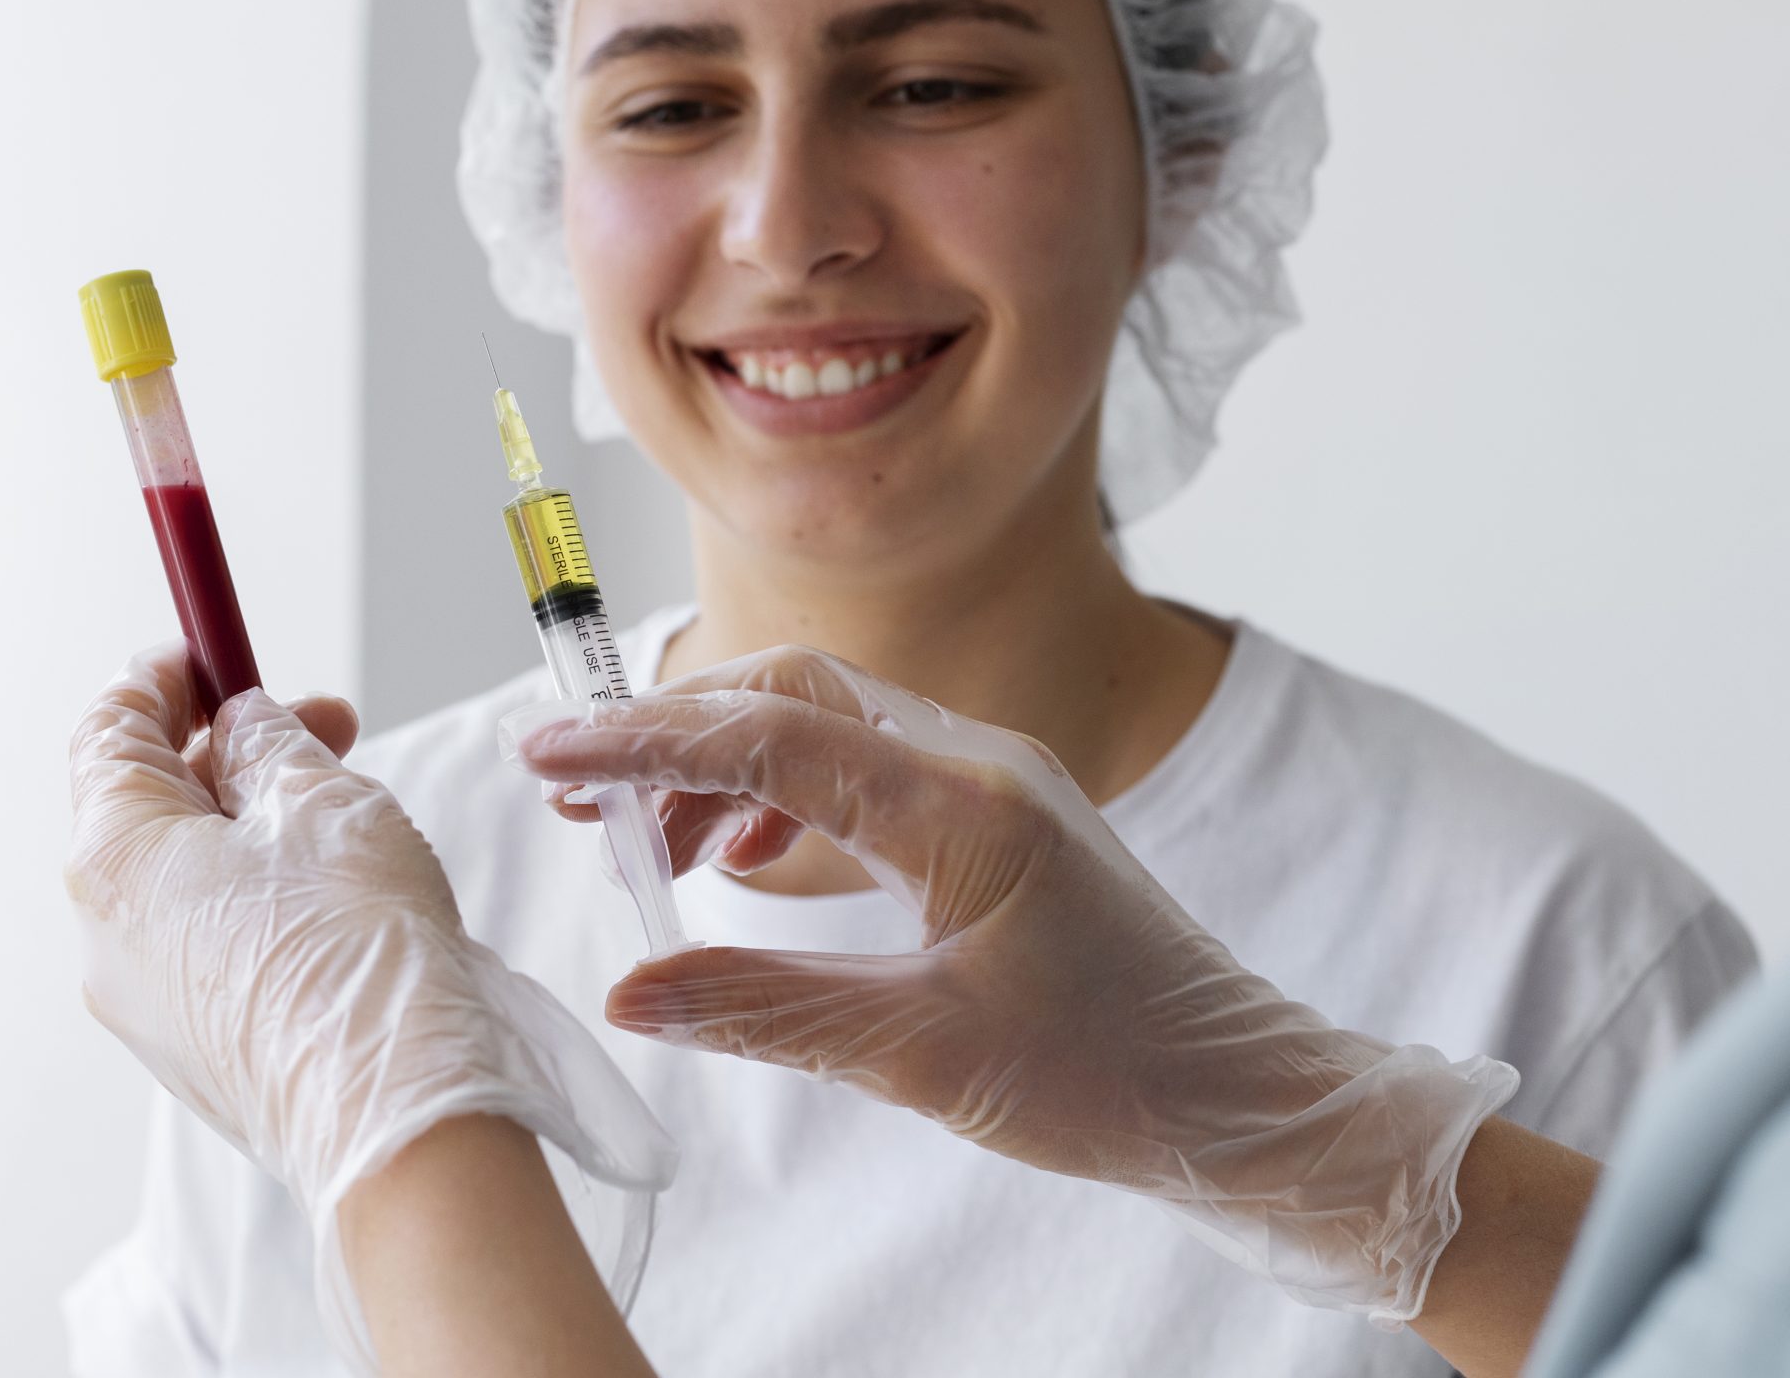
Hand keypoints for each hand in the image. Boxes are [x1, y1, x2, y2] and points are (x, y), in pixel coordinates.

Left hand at [68, 642, 674, 1366]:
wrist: (399, 1116)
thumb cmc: (359, 956)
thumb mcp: (322, 800)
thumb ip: (267, 742)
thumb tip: (240, 726)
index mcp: (114, 854)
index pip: (109, 728)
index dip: (166, 676)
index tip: (220, 654)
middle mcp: (104, 932)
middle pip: (145, 802)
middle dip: (229, 749)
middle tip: (321, 726)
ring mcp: (142, 1002)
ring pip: (179, 875)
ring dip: (249, 824)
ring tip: (343, 810)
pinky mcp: (190, 1048)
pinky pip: (202, 941)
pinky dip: (252, 894)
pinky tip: (331, 892)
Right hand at [506, 644, 1517, 1323]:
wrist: (1243, 1097)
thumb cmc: (1108, 1078)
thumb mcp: (922, 1056)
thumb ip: (766, 1009)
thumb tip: (629, 989)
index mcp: (962, 804)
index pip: (768, 737)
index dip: (644, 742)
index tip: (546, 755)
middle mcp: (975, 763)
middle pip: (790, 692)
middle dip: (670, 729)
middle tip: (572, 789)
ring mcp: (989, 782)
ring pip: (822, 722)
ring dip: (720, 760)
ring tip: (640, 838)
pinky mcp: (993, 817)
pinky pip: (861, 764)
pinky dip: (778, 791)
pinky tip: (740, 857)